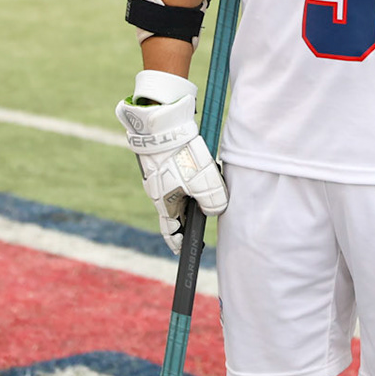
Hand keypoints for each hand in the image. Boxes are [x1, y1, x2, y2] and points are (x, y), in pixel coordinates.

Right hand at [115, 70, 227, 253]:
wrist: (163, 126)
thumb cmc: (181, 157)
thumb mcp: (203, 183)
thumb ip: (213, 202)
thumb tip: (216, 210)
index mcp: (164, 204)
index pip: (170, 232)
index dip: (179, 242)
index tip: (187, 249)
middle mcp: (159, 192)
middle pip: (176, 210)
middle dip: (190, 215)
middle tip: (205, 214)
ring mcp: (159, 176)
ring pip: (179, 191)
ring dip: (193, 192)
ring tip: (209, 184)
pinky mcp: (163, 160)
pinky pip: (178, 174)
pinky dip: (190, 176)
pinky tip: (202, 165)